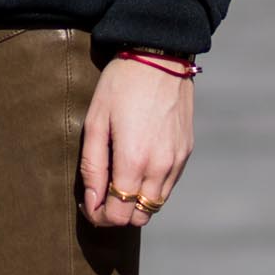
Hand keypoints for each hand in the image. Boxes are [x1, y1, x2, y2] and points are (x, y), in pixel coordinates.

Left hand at [80, 55, 192, 227]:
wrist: (159, 56)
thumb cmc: (120, 85)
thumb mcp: (96, 122)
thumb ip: (93, 167)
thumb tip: (93, 203)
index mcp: (134, 161)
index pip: (118, 215)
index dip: (99, 217)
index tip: (88, 204)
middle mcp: (161, 167)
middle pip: (138, 217)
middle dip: (117, 214)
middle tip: (100, 196)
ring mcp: (177, 161)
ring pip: (155, 205)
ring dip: (134, 203)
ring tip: (117, 181)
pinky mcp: (186, 152)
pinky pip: (168, 186)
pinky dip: (151, 188)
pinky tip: (137, 167)